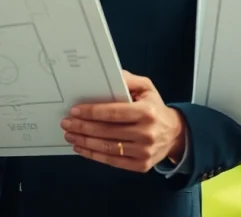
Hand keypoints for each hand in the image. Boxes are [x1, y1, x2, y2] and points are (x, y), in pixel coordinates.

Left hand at [61, 70, 186, 172]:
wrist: (174, 134)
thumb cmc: (155, 108)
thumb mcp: (147, 88)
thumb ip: (129, 80)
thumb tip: (110, 74)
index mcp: (147, 112)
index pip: (113, 113)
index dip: (91, 112)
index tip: (74, 110)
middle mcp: (146, 133)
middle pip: (106, 131)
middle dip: (82, 127)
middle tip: (66, 123)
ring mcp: (144, 151)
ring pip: (107, 148)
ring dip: (84, 142)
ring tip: (70, 135)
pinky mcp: (140, 165)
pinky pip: (112, 161)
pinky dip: (94, 156)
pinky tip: (82, 148)